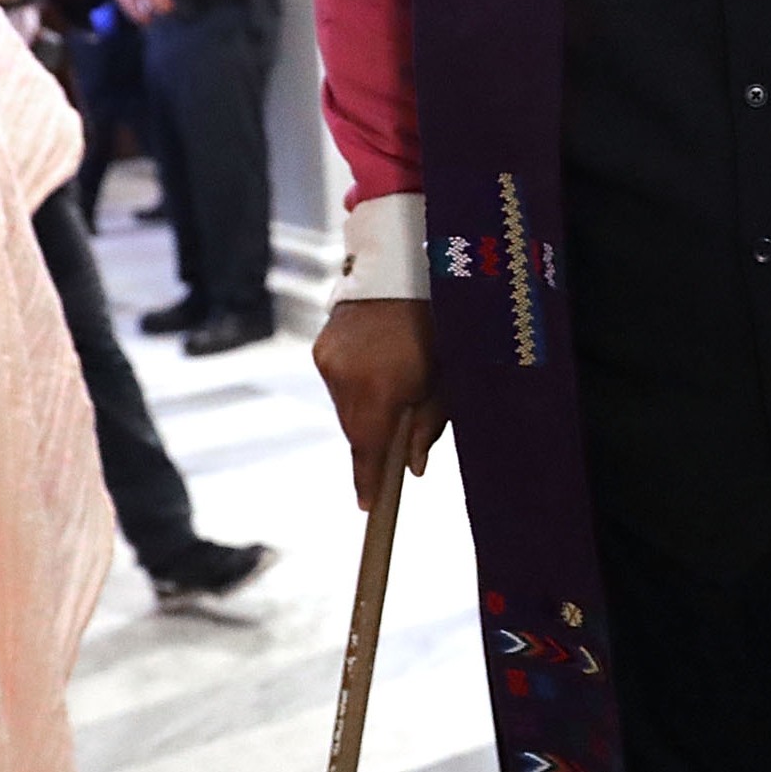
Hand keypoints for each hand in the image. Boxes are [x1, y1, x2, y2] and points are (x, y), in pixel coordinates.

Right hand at [310, 297, 445, 509]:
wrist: (405, 264)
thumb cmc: (440, 322)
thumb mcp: (449, 375)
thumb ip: (430, 424)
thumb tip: (414, 468)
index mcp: (381, 388)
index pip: (369, 449)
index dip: (368, 481)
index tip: (368, 507)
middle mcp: (346, 378)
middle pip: (355, 432)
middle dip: (373, 446)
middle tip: (390, 459)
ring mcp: (329, 361)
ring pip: (344, 407)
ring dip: (367, 413)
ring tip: (396, 393)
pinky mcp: (321, 346)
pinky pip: (338, 382)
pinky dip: (357, 387)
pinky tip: (379, 371)